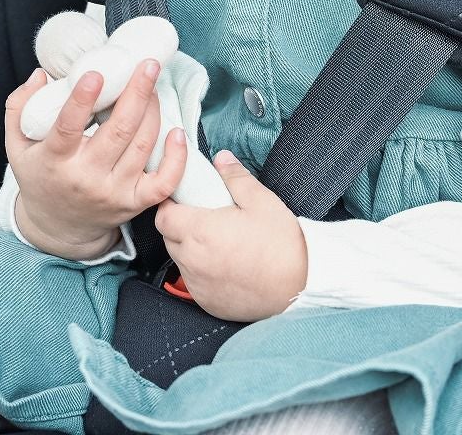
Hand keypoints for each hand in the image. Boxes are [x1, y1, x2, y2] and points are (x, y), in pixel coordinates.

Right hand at [4, 61, 189, 260]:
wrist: (58, 228)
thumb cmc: (41, 176)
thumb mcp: (18, 146)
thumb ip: (20, 107)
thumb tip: (41, 75)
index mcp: (55, 160)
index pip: (67, 129)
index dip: (82, 101)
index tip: (97, 74)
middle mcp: (87, 177)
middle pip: (119, 131)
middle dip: (137, 93)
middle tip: (148, 64)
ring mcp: (114, 191)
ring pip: (143, 145)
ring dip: (154, 111)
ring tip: (153, 86)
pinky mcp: (135, 202)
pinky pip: (164, 181)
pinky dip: (177, 157)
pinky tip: (177, 132)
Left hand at [155, 151, 307, 320]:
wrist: (298, 286)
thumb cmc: (281, 244)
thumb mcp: (261, 200)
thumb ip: (236, 177)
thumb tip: (221, 159)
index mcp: (201, 230)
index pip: (163, 217)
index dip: (169, 205)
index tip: (182, 199)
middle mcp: (193, 260)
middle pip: (168, 238)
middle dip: (178, 224)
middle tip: (202, 216)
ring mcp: (198, 284)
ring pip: (180, 260)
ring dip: (189, 248)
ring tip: (216, 239)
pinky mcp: (206, 302)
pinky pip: (193, 281)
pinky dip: (200, 270)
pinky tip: (223, 263)